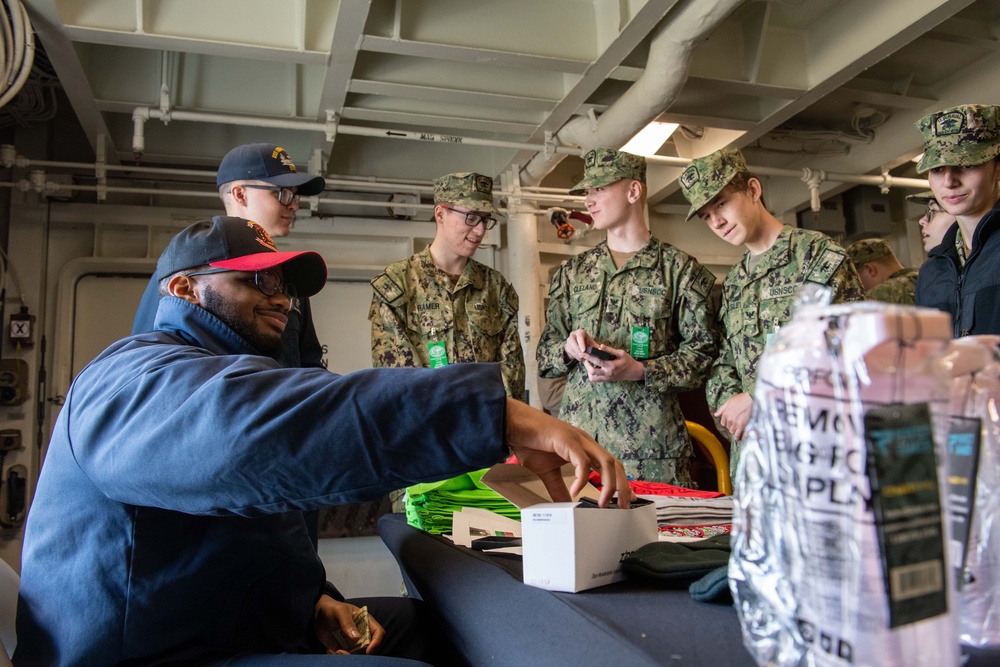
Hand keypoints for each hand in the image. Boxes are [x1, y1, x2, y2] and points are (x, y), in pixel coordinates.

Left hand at [313, 595, 383, 654]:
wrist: (318, 614)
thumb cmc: (332, 608)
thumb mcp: (340, 612)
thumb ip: (348, 623)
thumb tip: (357, 638)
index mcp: (365, 621)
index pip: (378, 632)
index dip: (377, 642)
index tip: (368, 650)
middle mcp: (361, 633)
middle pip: (369, 647)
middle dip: (359, 654)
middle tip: (344, 652)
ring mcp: (353, 642)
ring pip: (357, 655)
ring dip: (347, 656)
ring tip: (336, 651)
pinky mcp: (343, 648)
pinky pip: (345, 657)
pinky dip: (338, 657)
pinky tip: (330, 650)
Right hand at [504, 398, 633, 507]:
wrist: (514, 426)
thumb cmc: (530, 443)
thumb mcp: (548, 472)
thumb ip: (559, 488)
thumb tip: (567, 505)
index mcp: (584, 448)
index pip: (611, 465)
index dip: (621, 482)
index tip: (626, 500)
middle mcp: (585, 442)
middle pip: (614, 464)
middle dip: (622, 486)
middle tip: (622, 506)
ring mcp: (578, 439)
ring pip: (605, 461)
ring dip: (608, 484)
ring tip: (603, 503)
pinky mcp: (567, 440)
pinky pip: (582, 461)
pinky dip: (582, 478)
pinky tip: (575, 491)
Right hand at [564, 329, 596, 362]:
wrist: (577, 344)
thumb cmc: (586, 342)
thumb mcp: (591, 343)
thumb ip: (595, 346)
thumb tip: (600, 350)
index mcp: (580, 332)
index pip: (580, 336)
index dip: (581, 343)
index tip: (583, 350)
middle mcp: (573, 334)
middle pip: (573, 342)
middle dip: (578, 350)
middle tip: (583, 356)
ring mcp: (568, 340)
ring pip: (571, 348)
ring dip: (577, 354)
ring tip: (583, 359)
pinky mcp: (566, 346)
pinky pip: (570, 352)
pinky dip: (575, 356)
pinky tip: (580, 358)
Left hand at [580, 344, 644, 382]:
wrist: (634, 372)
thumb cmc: (628, 361)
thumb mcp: (621, 353)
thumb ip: (610, 350)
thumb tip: (600, 346)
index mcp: (611, 365)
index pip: (597, 361)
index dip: (588, 357)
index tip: (582, 353)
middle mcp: (608, 373)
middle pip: (592, 371)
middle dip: (586, 364)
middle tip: (585, 358)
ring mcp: (607, 378)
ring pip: (592, 378)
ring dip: (588, 371)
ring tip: (589, 364)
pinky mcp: (606, 380)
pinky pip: (596, 380)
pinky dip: (592, 375)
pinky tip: (594, 368)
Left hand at [714, 392, 752, 441]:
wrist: (749, 399)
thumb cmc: (740, 399)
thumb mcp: (728, 402)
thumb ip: (721, 409)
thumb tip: (715, 415)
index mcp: (725, 414)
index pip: (723, 423)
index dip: (727, 423)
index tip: (730, 422)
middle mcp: (729, 419)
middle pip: (728, 427)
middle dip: (731, 426)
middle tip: (736, 424)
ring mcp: (735, 422)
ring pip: (732, 431)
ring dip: (734, 431)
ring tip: (738, 429)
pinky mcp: (741, 425)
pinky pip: (738, 433)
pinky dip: (737, 436)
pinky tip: (738, 438)